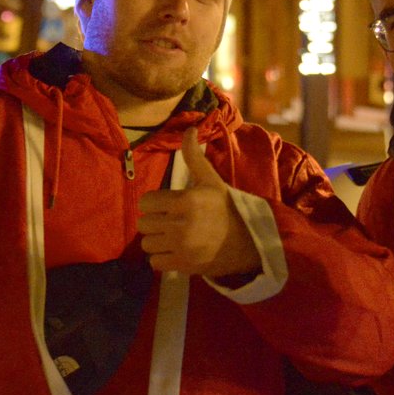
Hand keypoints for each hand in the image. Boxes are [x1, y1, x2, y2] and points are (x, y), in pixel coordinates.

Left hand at [137, 130, 259, 278]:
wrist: (249, 241)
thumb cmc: (227, 208)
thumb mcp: (211, 181)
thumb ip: (194, 157)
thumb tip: (190, 129)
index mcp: (186, 200)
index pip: (146, 202)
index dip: (154, 203)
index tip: (166, 206)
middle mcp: (181, 224)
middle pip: (144, 224)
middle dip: (155, 222)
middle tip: (171, 221)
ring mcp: (181, 247)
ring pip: (147, 244)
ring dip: (156, 241)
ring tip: (172, 237)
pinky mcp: (182, 265)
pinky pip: (154, 262)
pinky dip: (161, 258)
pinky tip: (174, 251)